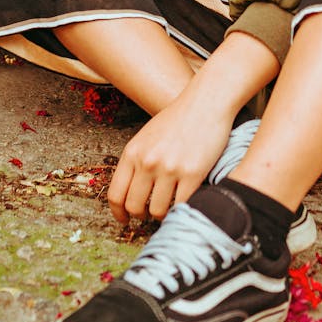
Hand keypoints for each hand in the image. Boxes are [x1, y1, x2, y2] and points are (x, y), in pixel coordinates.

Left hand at [107, 100, 232, 223]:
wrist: (206, 103)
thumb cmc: (178, 118)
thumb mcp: (147, 136)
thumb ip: (137, 161)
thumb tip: (130, 193)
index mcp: (132, 152)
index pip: (115, 194)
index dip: (118, 212)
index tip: (125, 219)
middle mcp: (147, 162)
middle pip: (134, 206)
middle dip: (140, 215)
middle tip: (149, 214)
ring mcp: (169, 168)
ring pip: (157, 211)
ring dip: (162, 214)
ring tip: (168, 206)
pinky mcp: (192, 174)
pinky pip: (180, 205)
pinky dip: (180, 208)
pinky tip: (183, 200)